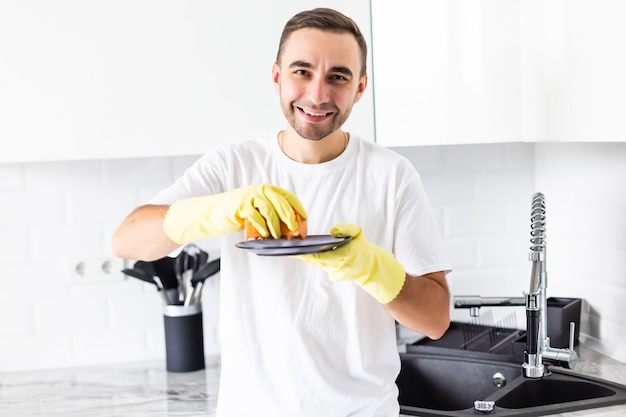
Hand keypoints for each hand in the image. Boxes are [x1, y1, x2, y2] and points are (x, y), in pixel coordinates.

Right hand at [163, 184, 306, 243]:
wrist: (210, 214)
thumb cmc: (236, 216)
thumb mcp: (258, 214)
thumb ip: (273, 216)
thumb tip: (293, 229)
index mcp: (267, 190)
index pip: (289, 198)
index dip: (299, 211)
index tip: (304, 224)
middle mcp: (260, 190)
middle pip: (282, 203)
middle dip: (291, 219)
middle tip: (295, 233)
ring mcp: (250, 197)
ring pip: (270, 210)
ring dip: (277, 226)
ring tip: (278, 238)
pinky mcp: (240, 206)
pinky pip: (256, 217)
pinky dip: (262, 228)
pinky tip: (263, 237)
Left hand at [296, 223, 405, 303]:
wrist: (372, 267)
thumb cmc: (363, 249)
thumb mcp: (359, 234)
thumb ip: (347, 229)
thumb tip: (333, 231)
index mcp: (342, 258)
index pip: (318, 255)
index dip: (304, 252)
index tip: (292, 248)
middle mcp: (335, 268)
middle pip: (313, 260)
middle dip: (300, 253)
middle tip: (284, 245)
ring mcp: (334, 273)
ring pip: (315, 263)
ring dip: (303, 255)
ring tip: (289, 246)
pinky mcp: (334, 275)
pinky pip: (319, 265)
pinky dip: (311, 258)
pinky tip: (301, 251)